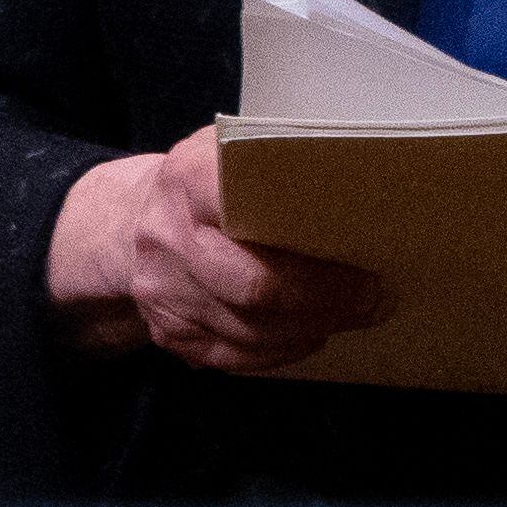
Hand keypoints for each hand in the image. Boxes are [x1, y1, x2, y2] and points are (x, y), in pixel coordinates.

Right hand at [41, 127, 393, 371]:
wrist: (131, 225)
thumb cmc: (212, 182)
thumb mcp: (237, 151)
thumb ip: (282, 163)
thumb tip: (363, 190)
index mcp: (191, 177)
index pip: (253, 216)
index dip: (312, 253)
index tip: (364, 266)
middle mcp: (168, 236)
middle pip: (254, 287)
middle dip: (324, 300)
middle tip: (375, 300)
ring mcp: (162, 291)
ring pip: (247, 330)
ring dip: (309, 329)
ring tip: (353, 315)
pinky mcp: (166, 331)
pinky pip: (229, 356)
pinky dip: (278, 352)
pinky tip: (311, 334)